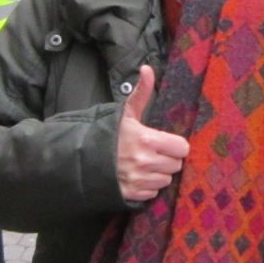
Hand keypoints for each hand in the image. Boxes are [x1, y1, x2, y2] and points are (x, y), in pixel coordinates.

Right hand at [116, 65, 188, 202]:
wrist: (80, 158)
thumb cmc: (106, 134)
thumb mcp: (125, 113)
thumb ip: (142, 92)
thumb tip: (147, 68)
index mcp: (147, 139)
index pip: (182, 148)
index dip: (176, 145)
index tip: (167, 142)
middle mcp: (145, 162)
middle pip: (176, 165)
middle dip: (168, 159)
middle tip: (154, 152)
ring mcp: (138, 180)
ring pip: (166, 180)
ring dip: (159, 173)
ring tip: (144, 164)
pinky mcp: (132, 194)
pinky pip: (153, 192)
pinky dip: (148, 186)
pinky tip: (137, 176)